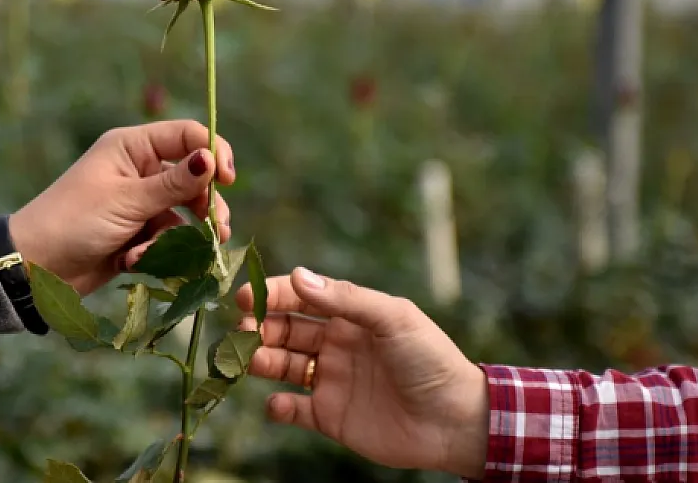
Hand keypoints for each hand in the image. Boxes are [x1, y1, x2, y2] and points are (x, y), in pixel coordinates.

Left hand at [10, 120, 234, 296]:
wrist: (34, 266)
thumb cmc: (74, 221)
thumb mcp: (127, 200)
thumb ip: (173, 184)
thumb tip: (210, 158)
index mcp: (132, 147)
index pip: (187, 136)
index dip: (212, 152)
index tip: (226, 180)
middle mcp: (138, 170)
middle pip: (192, 178)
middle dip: (206, 203)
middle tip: (218, 227)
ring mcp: (137, 202)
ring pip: (183, 213)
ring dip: (184, 234)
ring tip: (193, 252)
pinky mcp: (136, 232)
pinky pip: (165, 238)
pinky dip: (157, 251)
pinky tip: (134, 262)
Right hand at [236, 268, 488, 478]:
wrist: (455, 420)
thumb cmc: (431, 360)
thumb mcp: (393, 318)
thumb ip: (346, 299)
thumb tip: (299, 276)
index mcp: (351, 316)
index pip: (303, 297)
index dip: (274, 295)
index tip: (246, 297)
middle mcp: (336, 345)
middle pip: (285, 330)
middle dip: (260, 327)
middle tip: (242, 330)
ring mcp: (331, 380)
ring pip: (282, 365)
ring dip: (261, 360)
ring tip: (251, 361)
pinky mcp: (330, 417)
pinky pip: (294, 410)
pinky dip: (279, 407)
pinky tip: (276, 404)